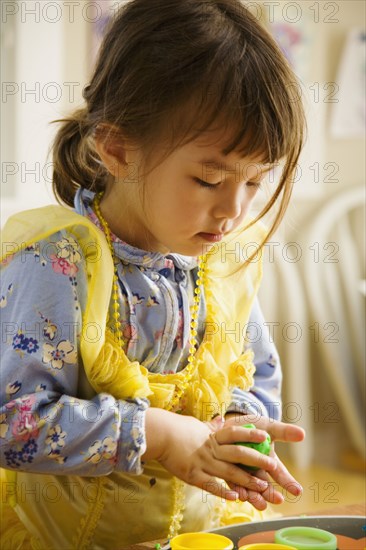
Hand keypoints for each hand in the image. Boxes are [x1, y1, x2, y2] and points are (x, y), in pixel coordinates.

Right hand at [142, 408, 273, 503]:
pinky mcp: (192, 475)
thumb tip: (221, 419)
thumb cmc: (176, 429)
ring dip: (247, 480)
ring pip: (228, 472)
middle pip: (237, 454)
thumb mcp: (195, 425)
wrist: (158, 435)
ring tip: (262, 486)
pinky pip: (211, 485)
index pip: (235, 433)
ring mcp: (202, 462)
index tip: (266, 436)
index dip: (250, 435)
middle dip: (257, 460)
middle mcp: (210, 448)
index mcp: (211, 436)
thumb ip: (211, 426)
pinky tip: (236, 497)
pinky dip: (224, 491)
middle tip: (273, 465)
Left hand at [219, 414, 304, 508]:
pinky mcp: (227, 469)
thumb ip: (284, 432)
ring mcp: (242, 470)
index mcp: (268, 460)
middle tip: (279, 500)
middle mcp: (256, 469)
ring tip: (261, 504)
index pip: (279, 473)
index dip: (288, 481)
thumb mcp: (270, 427)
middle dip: (271, 493)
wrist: (233, 423)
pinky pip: (232, 480)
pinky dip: (237, 488)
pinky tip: (241, 495)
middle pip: (264, 484)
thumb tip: (303, 434)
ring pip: (249, 485)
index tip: (298, 491)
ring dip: (255, 495)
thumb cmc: (254, 426)